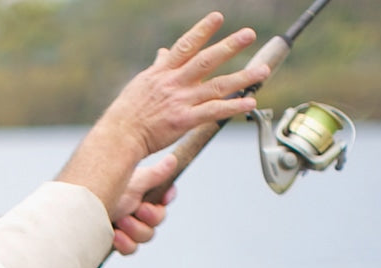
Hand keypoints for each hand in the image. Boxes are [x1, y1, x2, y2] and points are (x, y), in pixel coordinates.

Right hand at [102, 12, 269, 159]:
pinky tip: (250, 102)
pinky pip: (213, 112)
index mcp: (162, 73)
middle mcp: (174, 83)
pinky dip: (233, 107)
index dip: (202, 30)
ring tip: (262, 71)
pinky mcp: (183, 121)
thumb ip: (158, 67)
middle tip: (248, 34)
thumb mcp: (140, 84)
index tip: (217, 17)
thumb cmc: (126, 114)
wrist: (118, 136)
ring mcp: (180, 101)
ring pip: (217, 86)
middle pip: (207, 60)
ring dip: (242, 77)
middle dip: (229, 46)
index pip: (185, 46)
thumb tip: (163, 52)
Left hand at [110, 155, 177, 255]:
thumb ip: (154, 175)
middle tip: (139, 209)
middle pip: (158, 219)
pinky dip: (125, 243)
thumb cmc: (102, 191)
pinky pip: (130, 248)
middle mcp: (136, 209)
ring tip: (121, 220)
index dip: (167, 198)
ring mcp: (126, 226)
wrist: (78, 212)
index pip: (164, 196)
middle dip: (151, 216)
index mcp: (141, 192)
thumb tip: (171, 160)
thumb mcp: (132, 182)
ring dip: (136, 229)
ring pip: (146, 235)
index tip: (164, 197)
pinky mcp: (116, 242)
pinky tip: (115, 235)